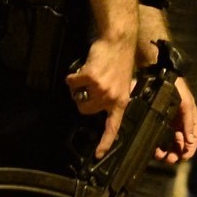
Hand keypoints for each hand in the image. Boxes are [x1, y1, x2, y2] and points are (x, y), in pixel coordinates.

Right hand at [69, 32, 136, 155]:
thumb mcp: (124, 82)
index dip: (105, 142)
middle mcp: (111, 98)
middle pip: (85, 110)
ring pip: (77, 97)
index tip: (98, 155)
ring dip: (76, 87)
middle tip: (87, 86)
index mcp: (121, 102)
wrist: (118, 41)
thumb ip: (114, 96)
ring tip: (87, 75)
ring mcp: (101, 88)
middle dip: (81, 99)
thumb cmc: (120, 60)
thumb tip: (103, 105)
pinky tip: (82, 68)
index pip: (113, 127)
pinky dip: (72, 76)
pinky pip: (72, 82)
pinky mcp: (91, 78)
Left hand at [152, 70, 196, 166]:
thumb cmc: (175, 88)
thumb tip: (190, 141)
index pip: (193, 138)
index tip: (184, 157)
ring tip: (161, 156)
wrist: (158, 75)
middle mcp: (179, 123)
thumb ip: (188, 122)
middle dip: (177, 153)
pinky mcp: (156, 121)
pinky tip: (155, 149)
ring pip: (169, 143)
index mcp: (188, 119)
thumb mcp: (186, 104)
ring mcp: (167, 122)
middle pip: (180, 144)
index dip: (190, 149)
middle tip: (170, 159)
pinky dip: (158, 146)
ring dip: (167, 152)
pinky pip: (158, 138)